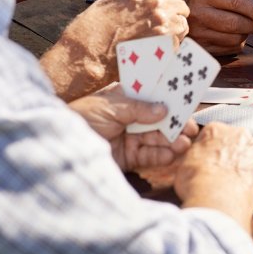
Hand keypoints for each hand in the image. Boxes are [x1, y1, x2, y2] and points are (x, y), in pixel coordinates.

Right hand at [41, 0, 189, 100]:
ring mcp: (165, 25)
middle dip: (173, 16)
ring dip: (173, 33)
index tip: (166, 4)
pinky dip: (169, 48)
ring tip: (152, 41)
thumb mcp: (115, 0)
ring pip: (183, 26)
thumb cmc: (93, 28)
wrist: (86, 55)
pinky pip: (179, 45)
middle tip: (156, 27)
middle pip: (182, 7)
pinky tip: (152, 52)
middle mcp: (158, 3)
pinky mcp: (168, 46)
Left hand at [69, 83, 198, 171]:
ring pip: (157, 138)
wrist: (60, 148)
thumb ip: (139, 108)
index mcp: (124, 98)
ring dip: (172, 140)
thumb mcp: (110, 106)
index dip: (169, 97)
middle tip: (192, 128)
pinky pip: (149, 156)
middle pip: (158, 119)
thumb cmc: (81, 118)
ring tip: (185, 142)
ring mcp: (129, 138)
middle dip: (175, 123)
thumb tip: (164, 109)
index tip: (187, 100)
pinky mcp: (128, 158)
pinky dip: (161, 155)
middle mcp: (130, 117)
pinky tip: (172, 154)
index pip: (151, 95)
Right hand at [174, 122, 252, 232]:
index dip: (212, 151)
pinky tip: (248, 195)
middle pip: (237, 144)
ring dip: (248, 169)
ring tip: (236, 187)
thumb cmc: (196, 183)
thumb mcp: (182, 162)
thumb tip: (197, 154)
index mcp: (217, 129)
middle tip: (224, 176)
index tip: (210, 163)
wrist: (216, 201)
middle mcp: (241, 134)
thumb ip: (194, 152)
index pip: (216, 135)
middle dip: (233, 157)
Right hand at [187, 0, 252, 54]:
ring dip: (246, 35)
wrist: (181, 13)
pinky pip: (229, 49)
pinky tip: (235, 35)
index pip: (235, 2)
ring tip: (247, 28)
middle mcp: (199, 13)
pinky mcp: (201, 48)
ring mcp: (198, 33)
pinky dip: (238, 43)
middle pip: (235, 24)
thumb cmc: (207, 0)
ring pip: (235, 39)